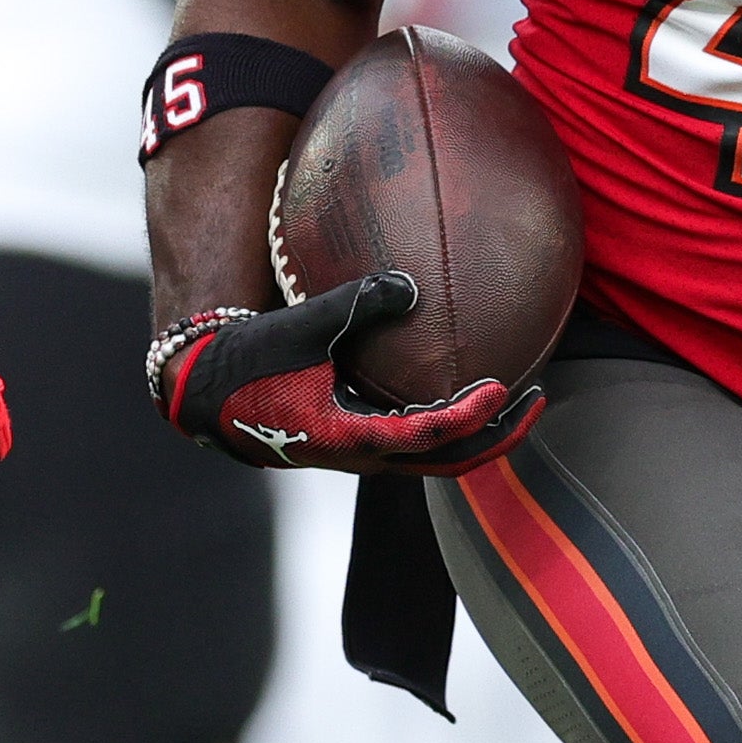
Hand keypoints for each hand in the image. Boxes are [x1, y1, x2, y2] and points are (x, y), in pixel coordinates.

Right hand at [145, 270, 536, 472]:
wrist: (203, 396)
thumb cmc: (249, 362)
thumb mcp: (299, 327)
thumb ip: (353, 303)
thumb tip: (409, 282)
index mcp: (353, 437)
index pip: (430, 436)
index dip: (472, 417)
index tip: (502, 388)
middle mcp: (366, 455)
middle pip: (451, 461)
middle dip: (499, 435)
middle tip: (538, 399)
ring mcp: (364, 452)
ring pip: (437, 455)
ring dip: (479, 430)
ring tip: (516, 394)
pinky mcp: (358, 438)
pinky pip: (417, 437)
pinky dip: (449, 419)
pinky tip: (462, 380)